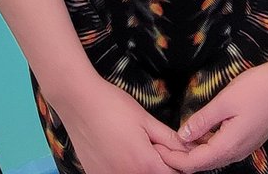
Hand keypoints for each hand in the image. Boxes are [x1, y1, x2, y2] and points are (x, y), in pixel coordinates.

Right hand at [56, 75, 190, 173]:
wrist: (78, 101)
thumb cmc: (112, 106)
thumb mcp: (145, 119)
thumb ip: (168, 138)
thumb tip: (189, 148)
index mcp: (144, 165)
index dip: (177, 161)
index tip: (172, 147)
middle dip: (159, 164)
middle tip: (151, 143)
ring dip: (141, 166)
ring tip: (133, 144)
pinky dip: (123, 167)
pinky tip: (119, 150)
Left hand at [159, 60, 267, 172]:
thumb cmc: (256, 88)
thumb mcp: (225, 101)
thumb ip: (203, 120)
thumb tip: (182, 136)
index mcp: (229, 146)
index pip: (195, 163)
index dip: (174, 159)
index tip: (157, 149)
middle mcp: (237, 153)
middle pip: (204, 164)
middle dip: (181, 158)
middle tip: (162, 146)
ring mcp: (245, 147)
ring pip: (214, 158)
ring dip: (195, 152)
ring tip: (176, 141)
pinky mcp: (249, 139)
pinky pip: (223, 149)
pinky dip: (208, 146)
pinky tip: (199, 134)